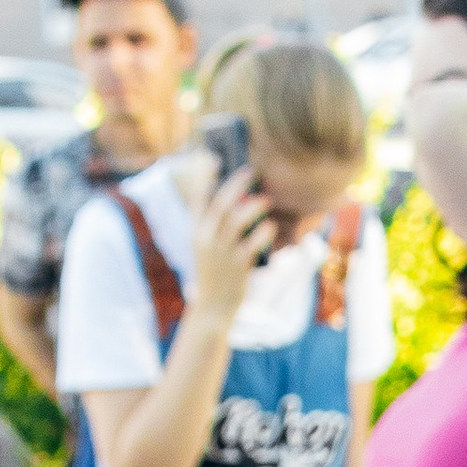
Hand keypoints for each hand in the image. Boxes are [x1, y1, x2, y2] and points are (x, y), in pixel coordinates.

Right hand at [185, 153, 276, 325]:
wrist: (212, 306)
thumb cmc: (214, 272)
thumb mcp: (207, 247)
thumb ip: (218, 225)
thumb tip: (241, 199)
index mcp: (196, 232)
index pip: (198, 200)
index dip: (204, 179)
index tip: (212, 159)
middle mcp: (206, 239)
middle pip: (220, 206)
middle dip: (235, 186)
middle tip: (250, 172)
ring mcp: (221, 253)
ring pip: (236, 222)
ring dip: (252, 207)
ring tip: (266, 200)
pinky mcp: (237, 266)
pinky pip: (251, 245)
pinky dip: (262, 233)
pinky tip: (270, 226)